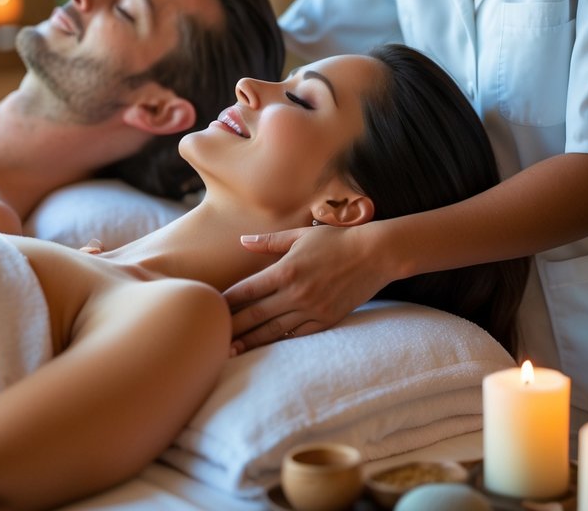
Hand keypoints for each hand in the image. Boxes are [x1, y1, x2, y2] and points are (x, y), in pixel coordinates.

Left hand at [223, 221, 391, 353]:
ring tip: (233, 351)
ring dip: (252, 341)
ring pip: (274, 330)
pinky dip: (280, 340)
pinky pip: (297, 335)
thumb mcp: (300, 235)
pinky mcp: (327, 320)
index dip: (227, 301)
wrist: (375, 254)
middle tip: (214, 339)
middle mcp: (296, 293)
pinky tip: (265, 346)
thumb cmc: (336, 240)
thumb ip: (269, 242)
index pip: (247, 290)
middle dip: (233, 328)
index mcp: (286, 270)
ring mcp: (312, 309)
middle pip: (255, 315)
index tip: (211, 308)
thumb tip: (242, 241)